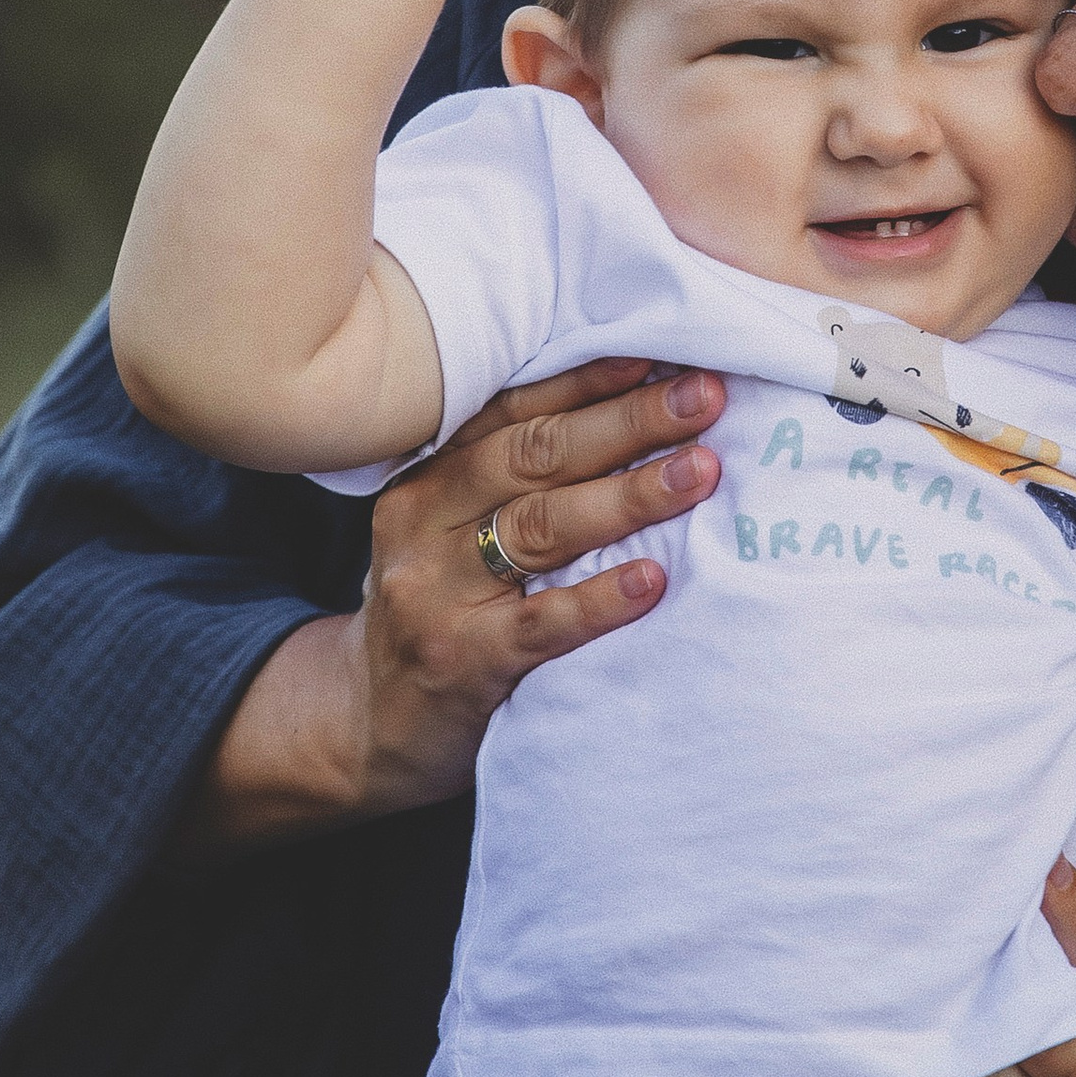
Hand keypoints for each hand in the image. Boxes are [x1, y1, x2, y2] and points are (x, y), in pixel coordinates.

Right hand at [187, 358, 722, 846]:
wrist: (370, 723)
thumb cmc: (442, 609)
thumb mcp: (453, 531)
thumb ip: (516, 481)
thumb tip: (638, 410)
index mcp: (428, 475)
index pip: (516, 411)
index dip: (592, 380)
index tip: (662, 353)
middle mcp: (423, 520)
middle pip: (538, 456)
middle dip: (628, 421)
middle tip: (705, 397)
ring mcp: (436, 591)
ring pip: (543, 526)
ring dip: (629, 495)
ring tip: (700, 471)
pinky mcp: (460, 659)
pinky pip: (542, 623)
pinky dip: (600, 598)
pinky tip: (654, 580)